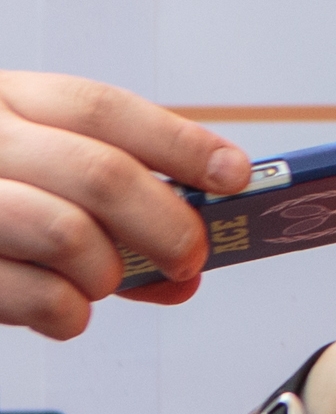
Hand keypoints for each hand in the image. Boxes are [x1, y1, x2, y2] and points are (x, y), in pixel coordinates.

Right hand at [0, 72, 249, 333]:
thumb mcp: (32, 172)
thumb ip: (107, 207)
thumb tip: (185, 273)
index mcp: (4, 100)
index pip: (102, 110)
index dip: (178, 143)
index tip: (235, 175)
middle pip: (100, 174)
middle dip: (167, 225)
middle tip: (190, 258)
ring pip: (66, 234)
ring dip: (109, 273)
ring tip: (104, 283)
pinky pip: (31, 294)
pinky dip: (69, 313)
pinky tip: (67, 313)